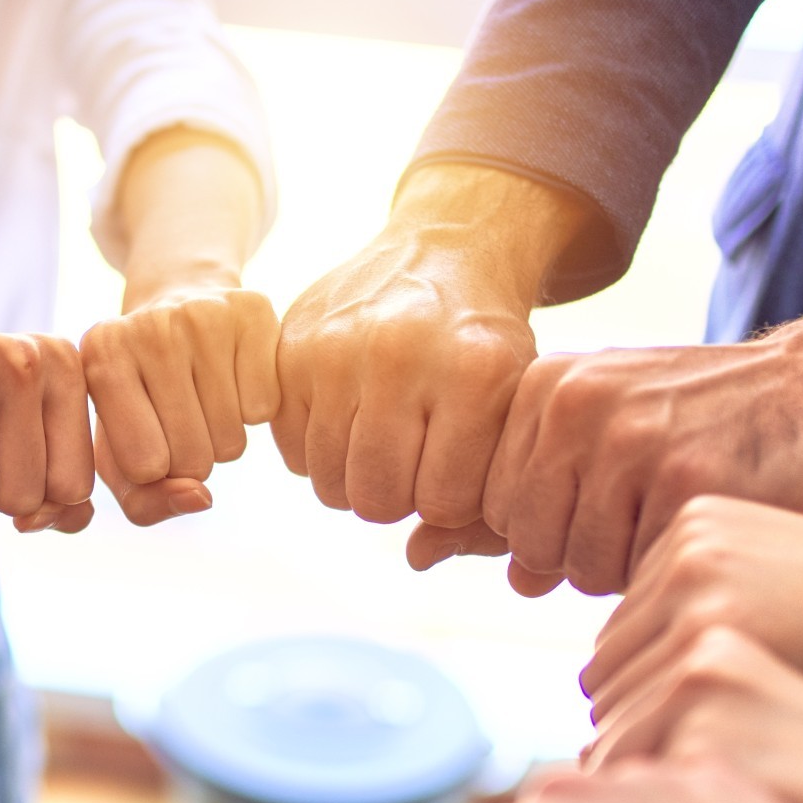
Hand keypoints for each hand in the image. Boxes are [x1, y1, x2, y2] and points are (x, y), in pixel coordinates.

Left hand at [82, 285, 278, 524]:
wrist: (179, 301)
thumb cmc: (141, 395)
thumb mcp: (121, 453)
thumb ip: (144, 501)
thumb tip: (201, 497)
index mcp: (101, 357)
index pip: (144, 468)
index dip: (155, 470)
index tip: (147, 434)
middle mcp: (149, 328)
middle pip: (193, 458)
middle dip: (192, 458)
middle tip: (181, 417)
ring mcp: (203, 314)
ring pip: (232, 440)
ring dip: (223, 437)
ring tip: (204, 398)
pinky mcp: (253, 312)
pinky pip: (265, 410)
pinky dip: (253, 409)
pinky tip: (233, 378)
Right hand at [273, 165, 579, 526]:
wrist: (444, 247)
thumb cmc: (486, 342)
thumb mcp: (512, 401)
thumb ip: (485, 485)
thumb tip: (421, 554)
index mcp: (472, 370)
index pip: (441, 501)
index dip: (450, 500)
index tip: (456, 472)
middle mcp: (399, 355)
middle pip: (376, 497)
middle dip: (399, 497)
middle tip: (414, 466)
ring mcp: (335, 348)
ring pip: (328, 481)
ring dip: (357, 479)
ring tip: (384, 443)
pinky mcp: (290, 348)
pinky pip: (293, 451)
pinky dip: (321, 452)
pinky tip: (351, 420)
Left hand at [420, 289, 802, 596]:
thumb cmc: (702, 419)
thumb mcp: (598, 434)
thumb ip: (513, 494)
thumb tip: (419, 552)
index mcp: (544, 388)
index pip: (491, 509)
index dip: (545, 529)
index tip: (605, 498)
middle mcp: (576, 405)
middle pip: (530, 543)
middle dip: (582, 552)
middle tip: (645, 510)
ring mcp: (631, 439)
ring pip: (581, 565)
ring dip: (628, 564)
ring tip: (673, 507)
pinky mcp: (687, 480)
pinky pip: (640, 570)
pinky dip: (668, 564)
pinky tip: (704, 516)